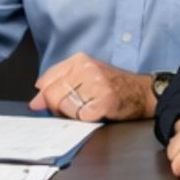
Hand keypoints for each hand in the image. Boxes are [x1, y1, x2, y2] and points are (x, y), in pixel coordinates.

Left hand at [29, 52, 154, 122]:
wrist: (143, 92)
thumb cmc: (112, 85)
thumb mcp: (84, 76)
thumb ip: (59, 83)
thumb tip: (36, 101)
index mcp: (78, 60)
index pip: (47, 79)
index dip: (44, 95)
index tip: (44, 103)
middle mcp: (86, 69)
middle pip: (53, 94)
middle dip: (56, 107)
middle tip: (69, 109)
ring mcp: (96, 84)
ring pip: (66, 106)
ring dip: (72, 114)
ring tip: (85, 109)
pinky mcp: (105, 101)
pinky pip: (82, 116)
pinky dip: (85, 119)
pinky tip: (94, 113)